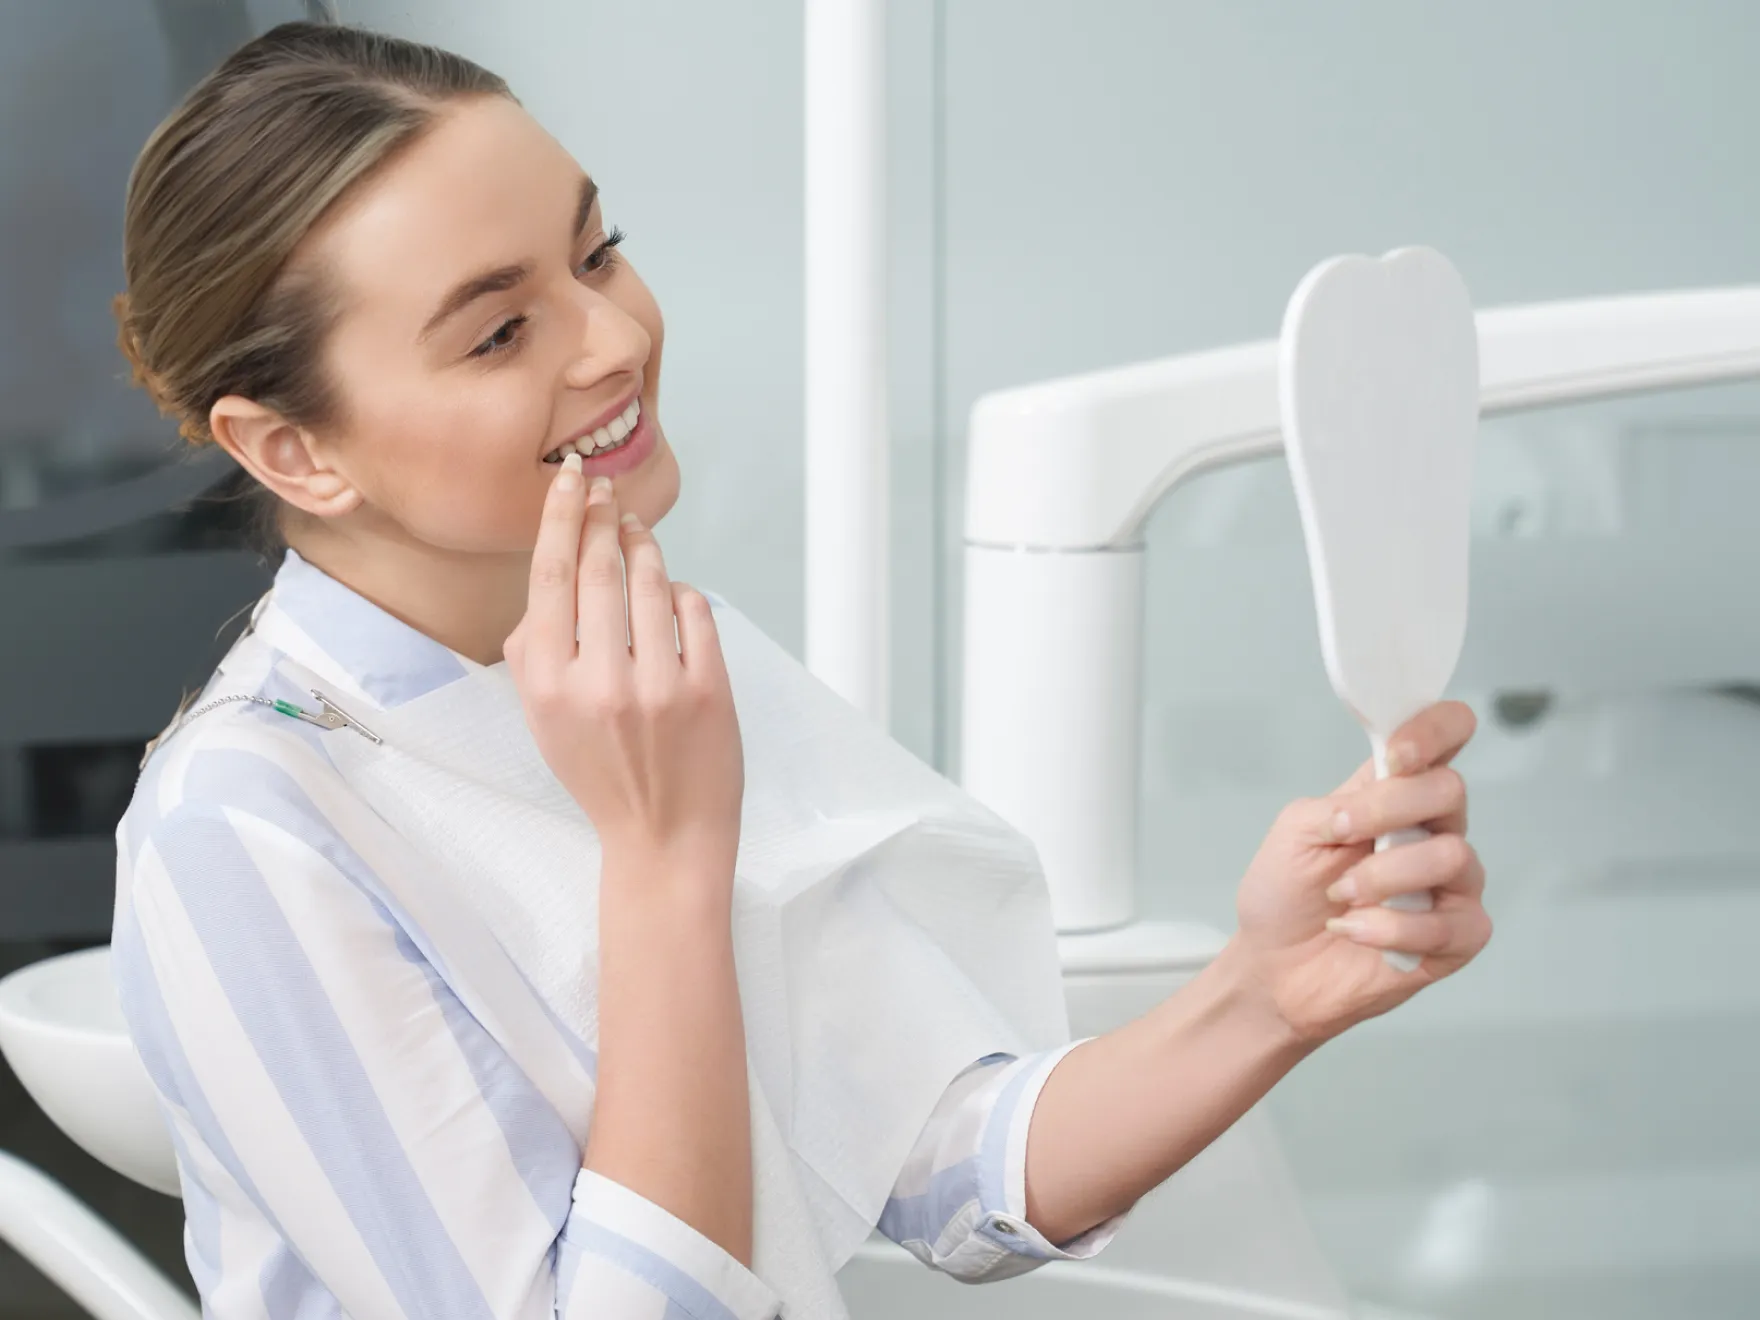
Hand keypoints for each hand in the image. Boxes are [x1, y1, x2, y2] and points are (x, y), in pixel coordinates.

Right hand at [503, 458, 743, 881]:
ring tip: (637, 532)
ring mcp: (658, 687)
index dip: (560, 517)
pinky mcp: (707, 692)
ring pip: (651, 582)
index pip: (550, 578)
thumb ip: (535, 650)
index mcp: (546, 686)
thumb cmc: (601, 772)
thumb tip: (555, 569)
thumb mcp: (544, 720)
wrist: (664, 836)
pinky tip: (671, 594)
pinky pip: (694, 612)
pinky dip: (682, 593)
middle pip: (601, 569)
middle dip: (603, 518)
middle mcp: (599, 682)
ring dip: (645, 547)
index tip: (570, 476)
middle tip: (606, 492)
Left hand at [1229, 701, 1490, 1043]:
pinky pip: (1450, 923)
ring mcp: (1452, 883)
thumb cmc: (1287, 895)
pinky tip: (1354, 931)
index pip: (1446, 737)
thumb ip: (1343, 801)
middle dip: (1387, 812)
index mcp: (1395, 793)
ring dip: (1383, 877)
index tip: (1397, 756)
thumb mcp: (1296, 831)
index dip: (1435, 731)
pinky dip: (1391, 928)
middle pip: (1450, 791)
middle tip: (1341, 836)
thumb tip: (1386, 787)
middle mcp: (1433, 830)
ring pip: (1453, 855)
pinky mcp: (1458, 936)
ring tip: (1342, 897)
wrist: (1276, 968)